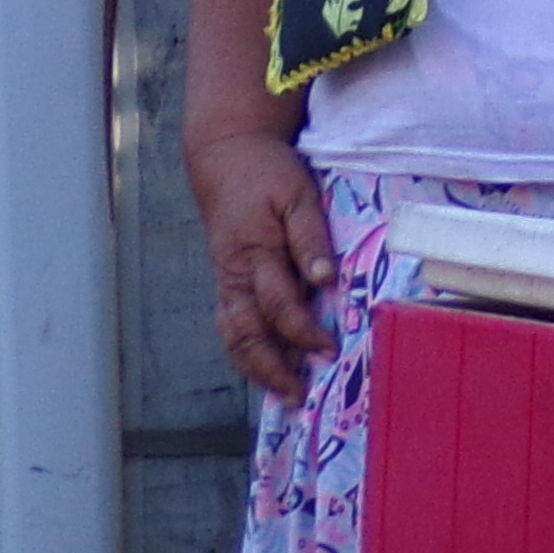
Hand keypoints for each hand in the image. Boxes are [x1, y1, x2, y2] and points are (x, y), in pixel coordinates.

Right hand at [189, 125, 339, 401]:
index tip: (329, 350)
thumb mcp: (298, 194)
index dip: (304, 332)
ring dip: (255, 367)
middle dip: (272, 368)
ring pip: (232, 334)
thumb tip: (325, 279)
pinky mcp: (224, 279)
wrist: (226, 157)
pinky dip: (244, 349)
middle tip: (298, 395)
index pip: (280, 305)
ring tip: (282, 392)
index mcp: (256, 252)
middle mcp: (235, 273)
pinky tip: (263, 365)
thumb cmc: (267, 173)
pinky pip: (229, 323)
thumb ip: (311, 237)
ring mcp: (226, 279)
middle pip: (247, 333)